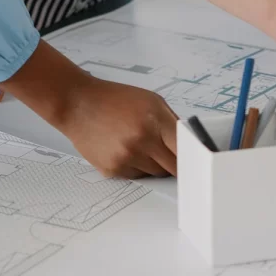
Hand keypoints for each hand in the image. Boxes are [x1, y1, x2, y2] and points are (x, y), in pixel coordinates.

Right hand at [0, 41, 177, 179]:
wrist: (77, 104)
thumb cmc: (114, 99)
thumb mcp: (151, 100)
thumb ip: (172, 122)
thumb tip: (190, 144)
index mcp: (155, 122)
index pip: (185, 151)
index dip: (193, 158)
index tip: (198, 163)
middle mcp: (141, 142)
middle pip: (173, 168)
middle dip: (174, 163)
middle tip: (168, 153)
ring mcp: (126, 158)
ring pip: (154, 173)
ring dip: (153, 164)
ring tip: (138, 144)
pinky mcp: (112, 169)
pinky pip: (135, 176)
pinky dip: (135, 167)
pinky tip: (122, 149)